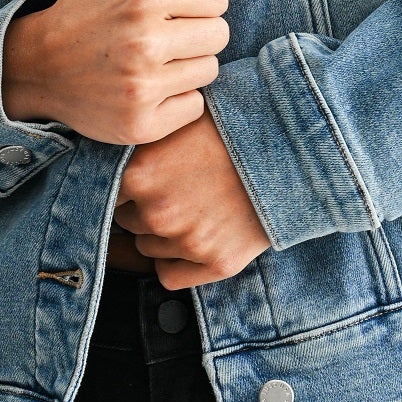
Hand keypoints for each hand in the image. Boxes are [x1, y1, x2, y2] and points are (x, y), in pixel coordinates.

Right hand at [1, 0, 231, 143]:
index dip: (196, 0)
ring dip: (187, 64)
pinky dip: (176, 98)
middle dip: (196, 31)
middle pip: (219, 35)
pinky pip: (194, 106)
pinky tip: (148, 86)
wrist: (39, 65)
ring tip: (152, 59)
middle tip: (162, 34)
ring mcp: (141, 87)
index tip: (169, 7)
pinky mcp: (140, 123)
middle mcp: (144, 42)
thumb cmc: (89, 7)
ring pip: (209, 70)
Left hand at [112, 108, 271, 288]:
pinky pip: (168, 276)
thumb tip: (111, 160)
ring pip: (148, 250)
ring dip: (162, 235)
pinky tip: (196, 238)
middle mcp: (156, 212)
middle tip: (176, 191)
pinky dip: (176, 264)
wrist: (292, 151)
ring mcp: (186, 241)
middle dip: (145, 210)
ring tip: (194, 208)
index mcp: (139, 174)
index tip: (144, 182)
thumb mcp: (178, 124)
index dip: (128, 187)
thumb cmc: (234, 130)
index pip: (110, 194)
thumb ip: (142, 147)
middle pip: (128, 223)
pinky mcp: (215, 263)